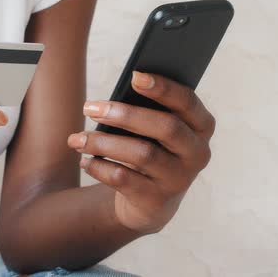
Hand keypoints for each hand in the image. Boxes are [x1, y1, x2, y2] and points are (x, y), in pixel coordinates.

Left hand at [67, 72, 214, 233]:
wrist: (150, 201)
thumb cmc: (151, 148)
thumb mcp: (156, 130)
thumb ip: (149, 109)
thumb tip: (121, 91)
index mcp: (201, 126)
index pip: (187, 102)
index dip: (164, 88)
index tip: (135, 76)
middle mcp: (196, 153)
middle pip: (166, 127)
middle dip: (125, 114)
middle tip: (89, 107)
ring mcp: (179, 179)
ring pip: (142, 154)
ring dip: (103, 143)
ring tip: (76, 139)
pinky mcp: (156, 200)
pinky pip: (124, 179)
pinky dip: (100, 167)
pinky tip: (85, 160)